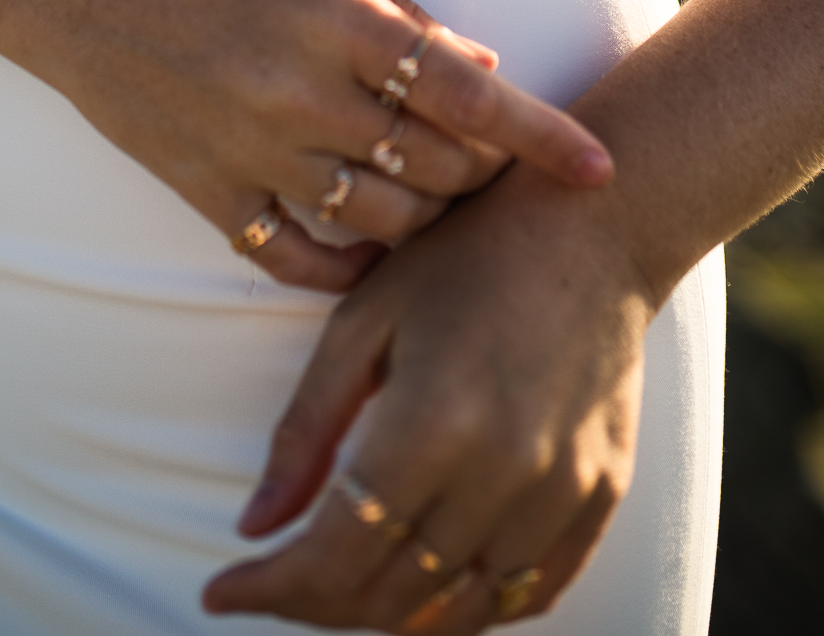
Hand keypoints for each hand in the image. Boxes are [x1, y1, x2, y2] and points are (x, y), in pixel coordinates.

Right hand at [30, 0, 613, 294]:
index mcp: (336, 20)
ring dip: (427, 216)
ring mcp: (254, 150)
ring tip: (436, 196)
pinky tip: (367, 246)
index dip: (541, 134)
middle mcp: (303, 92)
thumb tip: (481, 65)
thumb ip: (394, 17)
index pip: (467, 89)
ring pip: (383, 218)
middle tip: (493, 164)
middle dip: (484, 173)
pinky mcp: (210, 192)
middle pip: (437, 164)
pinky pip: (299, 258)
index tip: (598, 168)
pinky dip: (347, 262)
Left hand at [203, 164, 655, 627]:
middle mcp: (504, 471)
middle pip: (392, 594)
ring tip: (339, 587)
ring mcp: (562, 491)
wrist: (589, 227)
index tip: (222, 590)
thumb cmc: (463, 256)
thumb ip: (307, 427)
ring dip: (389, 614)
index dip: (272, 587)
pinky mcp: (601, 496)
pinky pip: (528, 593)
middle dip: (316, 602)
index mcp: (433, 421)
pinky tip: (424, 586)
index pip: (336, 554)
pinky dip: (468, 609)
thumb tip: (254, 526)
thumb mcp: (364, 320)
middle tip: (273, 582)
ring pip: (459, 611)